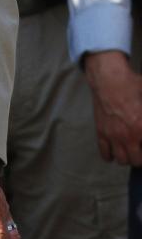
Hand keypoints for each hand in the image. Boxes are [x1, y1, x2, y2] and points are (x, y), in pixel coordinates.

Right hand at [84, 50, 141, 164]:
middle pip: (136, 160)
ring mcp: (113, 135)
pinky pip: (105, 153)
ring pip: (122, 160)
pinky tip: (114, 151)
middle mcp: (128, 136)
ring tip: (130, 151)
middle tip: (141, 149)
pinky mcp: (101, 132)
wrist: (108, 78)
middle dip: (141, 157)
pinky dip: (110, 156)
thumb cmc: (130, 85)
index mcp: (141, 127)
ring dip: (127, 157)